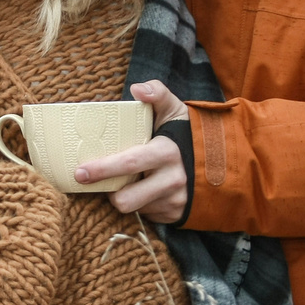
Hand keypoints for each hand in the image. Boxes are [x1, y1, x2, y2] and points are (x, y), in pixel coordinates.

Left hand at [77, 80, 190, 223]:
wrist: (224, 164)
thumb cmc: (187, 134)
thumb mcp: (175, 110)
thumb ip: (158, 94)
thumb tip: (137, 89)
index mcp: (167, 152)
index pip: (130, 164)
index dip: (103, 170)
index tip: (80, 172)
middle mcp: (172, 180)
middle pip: (126, 199)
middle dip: (104, 193)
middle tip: (86, 181)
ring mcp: (174, 201)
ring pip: (133, 208)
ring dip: (123, 197)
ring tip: (123, 182)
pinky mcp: (175, 215)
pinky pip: (146, 215)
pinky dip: (140, 204)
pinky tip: (143, 190)